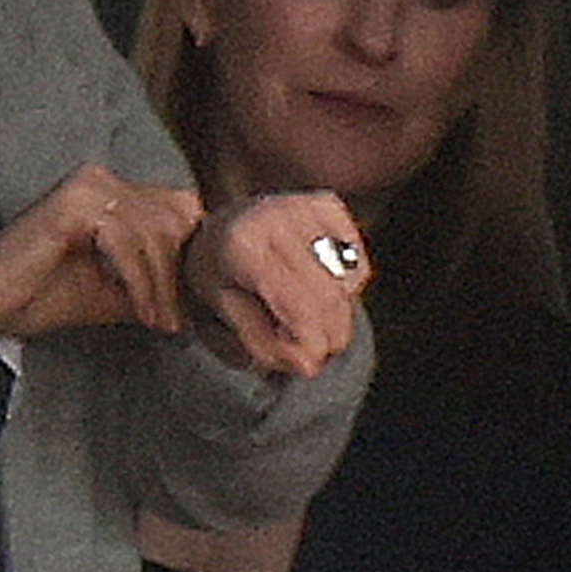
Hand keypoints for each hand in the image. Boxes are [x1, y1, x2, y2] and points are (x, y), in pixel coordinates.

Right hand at [0, 160, 202, 338]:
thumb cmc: (38, 294)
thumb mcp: (112, 290)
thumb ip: (151, 280)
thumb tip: (196, 295)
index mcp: (112, 190)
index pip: (179, 209)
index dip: (189, 254)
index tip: (187, 305)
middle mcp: (102, 179)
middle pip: (174, 218)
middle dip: (177, 274)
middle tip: (174, 320)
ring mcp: (87, 187)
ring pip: (154, 232)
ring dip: (160, 285)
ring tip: (158, 322)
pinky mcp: (72, 204)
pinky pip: (126, 242)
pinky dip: (138, 281)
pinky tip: (138, 311)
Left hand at [177, 190, 367, 378]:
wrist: (213, 228)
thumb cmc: (215, 278)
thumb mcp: (220, 317)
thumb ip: (263, 344)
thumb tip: (308, 365)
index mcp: (241, 246)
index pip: (297, 303)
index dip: (311, 343)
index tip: (309, 367)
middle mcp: (275, 217)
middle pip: (328, 295)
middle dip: (328, 336)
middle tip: (311, 350)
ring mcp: (304, 207)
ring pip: (348, 282)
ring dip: (336, 313)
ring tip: (303, 313)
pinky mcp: (326, 204)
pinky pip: (356, 263)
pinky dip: (345, 286)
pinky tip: (316, 284)